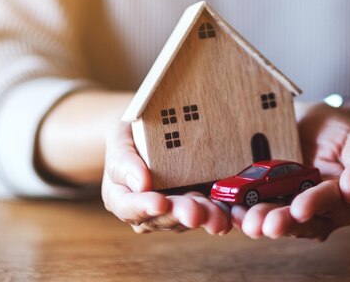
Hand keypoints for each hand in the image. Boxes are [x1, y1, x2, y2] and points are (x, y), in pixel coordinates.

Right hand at [101, 122, 231, 234]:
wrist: (152, 128)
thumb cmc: (131, 132)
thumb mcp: (120, 136)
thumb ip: (124, 160)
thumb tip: (141, 185)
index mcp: (120, 195)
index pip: (127, 206)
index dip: (143, 207)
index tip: (159, 203)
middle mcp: (145, 210)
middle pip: (161, 218)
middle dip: (179, 214)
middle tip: (194, 213)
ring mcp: (171, 211)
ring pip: (186, 220)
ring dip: (202, 217)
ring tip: (216, 215)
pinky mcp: (195, 207)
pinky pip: (205, 214)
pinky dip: (217, 213)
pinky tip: (228, 213)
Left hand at [230, 103, 349, 239]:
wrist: (314, 124)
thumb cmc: (340, 132)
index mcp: (340, 197)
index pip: (328, 202)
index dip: (314, 205)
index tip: (300, 209)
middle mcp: (315, 209)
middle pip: (299, 220)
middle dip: (282, 222)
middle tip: (265, 225)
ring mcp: (288, 205)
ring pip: (275, 218)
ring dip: (259, 221)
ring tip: (246, 221)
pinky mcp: (265, 198)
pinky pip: (254, 208)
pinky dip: (242, 211)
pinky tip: (230, 210)